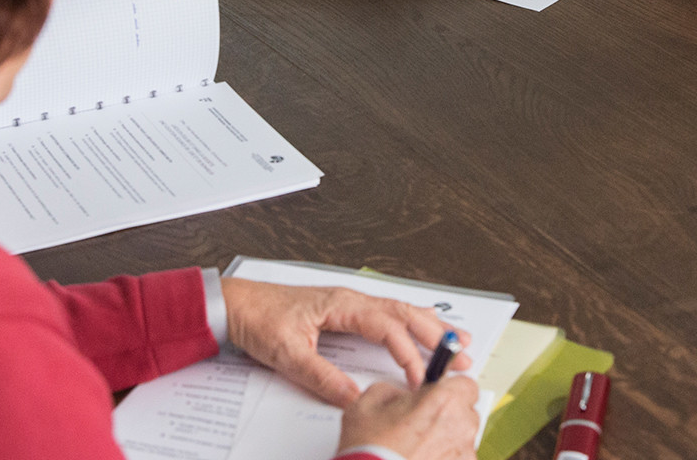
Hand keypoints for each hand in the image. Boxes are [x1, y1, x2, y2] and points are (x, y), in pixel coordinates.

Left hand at [220, 278, 470, 405]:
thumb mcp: (288, 354)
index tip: (420, 376)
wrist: (234, 304)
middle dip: (435, 334)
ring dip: (428, 325)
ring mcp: (348, 304)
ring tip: (456, 338)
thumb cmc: (258, 318)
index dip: (409, 352)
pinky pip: (385, 314)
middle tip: (462, 353)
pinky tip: (419, 329)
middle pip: (404, 314)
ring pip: (399, 311)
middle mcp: (350, 300)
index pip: (388, 327)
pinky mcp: (342, 311)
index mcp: (341, 305)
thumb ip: (323, 376)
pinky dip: (409, 322)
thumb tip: (354, 396)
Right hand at [337, 377, 479, 459]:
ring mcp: (464, 456)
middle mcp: (462, 427)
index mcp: (445, 401)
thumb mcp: (368, 403)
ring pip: (461, 441)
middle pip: (465, 413)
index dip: (448, 390)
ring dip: (444, 442)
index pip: (466, 385)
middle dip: (446, 416)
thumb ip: (393, 390)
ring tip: (415, 450)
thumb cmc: (370, 450)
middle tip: (419, 424)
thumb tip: (399, 396)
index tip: (434, 396)